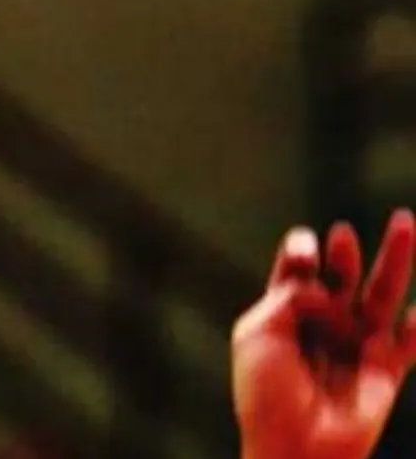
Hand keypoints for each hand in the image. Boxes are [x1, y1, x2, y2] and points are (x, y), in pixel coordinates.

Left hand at [233, 210, 415, 458]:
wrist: (294, 447)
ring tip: (405, 223)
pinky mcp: (385, 372)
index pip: (297, 270)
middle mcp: (322, 324)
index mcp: (284, 313)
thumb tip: (321, 282)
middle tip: (344, 234)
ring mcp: (355, 345)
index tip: (308, 251)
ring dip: (394, 262)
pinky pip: (409, 345)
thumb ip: (288, 296)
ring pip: (380, 296)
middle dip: (345, 254)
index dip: (302, 252)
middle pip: (341, 276)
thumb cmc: (265, 392)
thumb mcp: (258, 333)